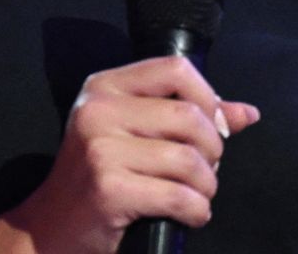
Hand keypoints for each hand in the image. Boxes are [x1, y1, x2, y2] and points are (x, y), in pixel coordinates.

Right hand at [3, 55, 260, 253]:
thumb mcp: (135, 135)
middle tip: (205, 171)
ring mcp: (100, 149)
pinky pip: (179, 195)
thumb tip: (247, 113)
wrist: (50, 229)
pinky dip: (196, 210)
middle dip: (213, 149)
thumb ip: (190, 117)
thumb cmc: (100, 178)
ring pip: (188, 159)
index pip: (176, 69)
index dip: (208, 97)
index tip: (214, 127)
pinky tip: (190, 215)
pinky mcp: (108, 188)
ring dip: (206, 185)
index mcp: (104, 87)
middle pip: (189, 116)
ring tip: (198, 195)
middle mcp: (98, 110)